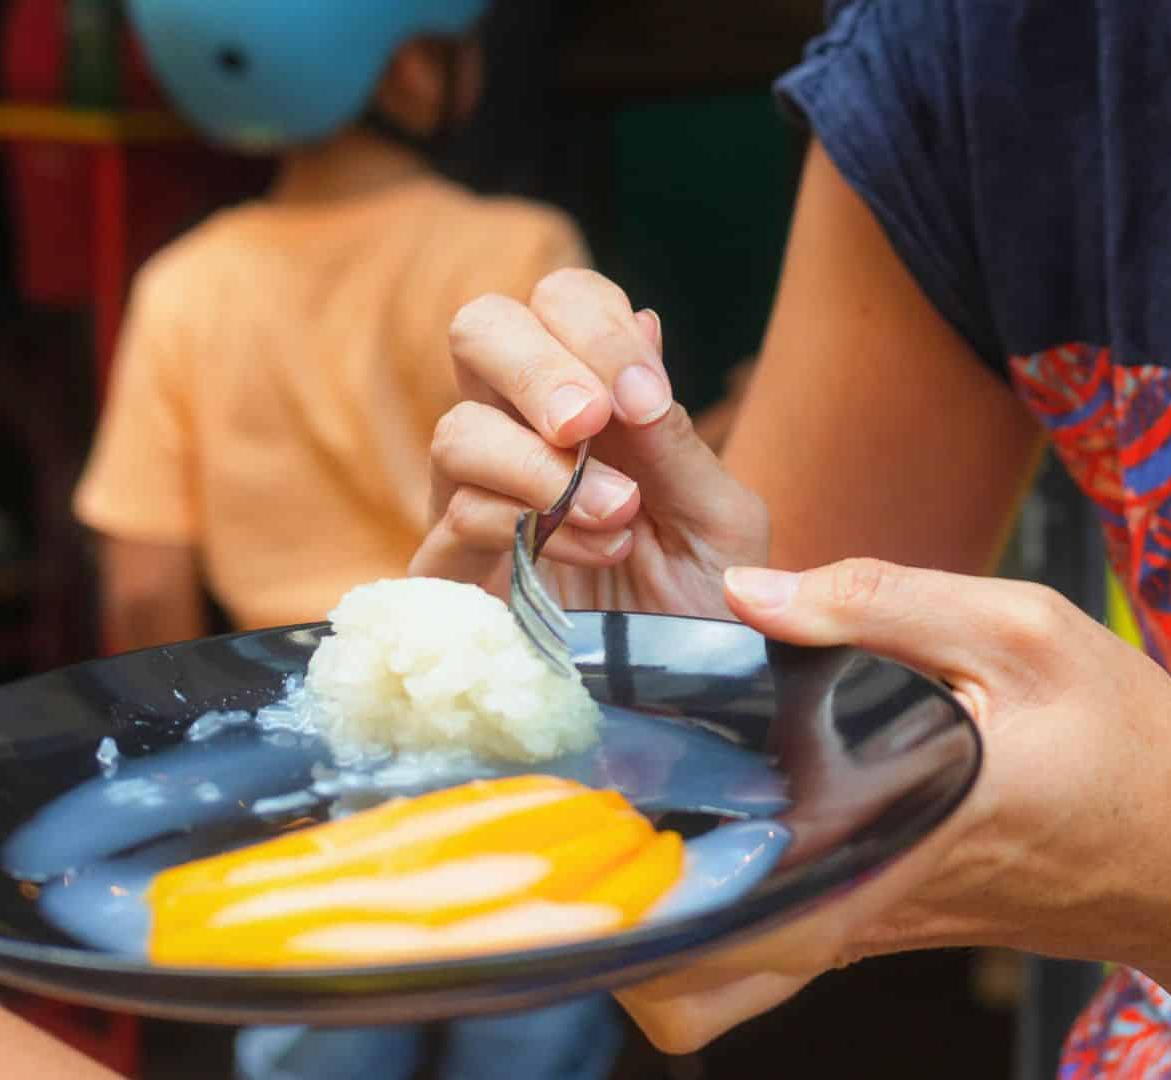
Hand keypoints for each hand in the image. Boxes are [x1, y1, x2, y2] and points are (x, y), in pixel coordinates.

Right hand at [410, 270, 768, 616]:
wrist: (693, 710)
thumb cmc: (711, 610)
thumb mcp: (718, 520)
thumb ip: (673, 434)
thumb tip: (644, 320)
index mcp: (596, 401)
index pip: (560, 302)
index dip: (592, 327)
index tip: (641, 398)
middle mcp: (526, 433)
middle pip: (479, 329)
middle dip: (536, 365)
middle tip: (592, 422)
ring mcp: (482, 499)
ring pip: (457, 430)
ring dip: (543, 467)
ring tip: (616, 518)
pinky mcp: (454, 576)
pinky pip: (452, 519)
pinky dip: (523, 528)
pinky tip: (591, 559)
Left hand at [615, 559, 1170, 1053]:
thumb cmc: (1133, 751)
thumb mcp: (1024, 637)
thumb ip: (884, 602)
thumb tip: (750, 592)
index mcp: (878, 844)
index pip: (712, 931)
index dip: (623, 897)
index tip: (574, 811)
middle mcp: (854, 906)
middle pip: (690, 976)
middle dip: (620, 910)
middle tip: (584, 797)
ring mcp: (865, 924)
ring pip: (724, 954)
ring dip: (668, 887)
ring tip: (634, 776)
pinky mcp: (882, 914)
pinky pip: (775, 916)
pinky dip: (729, 869)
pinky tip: (723, 775)